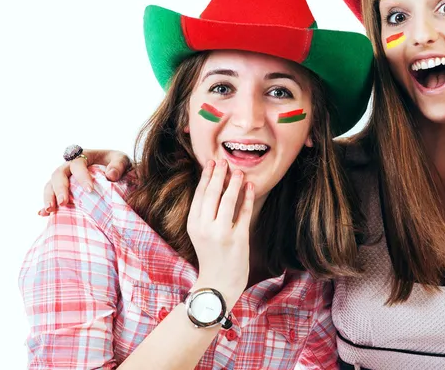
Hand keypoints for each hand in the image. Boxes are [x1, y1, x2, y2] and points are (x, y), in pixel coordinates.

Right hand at [38, 149, 131, 215]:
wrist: (115, 172)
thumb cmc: (117, 164)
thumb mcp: (122, 160)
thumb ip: (118, 165)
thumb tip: (111, 176)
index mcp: (84, 156)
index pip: (78, 164)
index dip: (82, 176)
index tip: (90, 190)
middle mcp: (70, 166)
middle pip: (58, 174)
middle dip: (60, 189)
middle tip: (64, 202)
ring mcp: (64, 179)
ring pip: (50, 185)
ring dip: (49, 197)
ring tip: (51, 210)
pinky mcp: (62, 190)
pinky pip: (50, 196)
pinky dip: (46, 205)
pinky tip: (43, 214)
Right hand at [187, 160, 253, 309]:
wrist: (218, 284)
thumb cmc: (211, 255)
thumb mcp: (201, 233)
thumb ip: (205, 212)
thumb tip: (213, 184)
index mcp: (194, 224)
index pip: (200, 194)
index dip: (206, 176)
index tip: (211, 162)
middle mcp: (205, 227)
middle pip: (212, 194)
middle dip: (219, 175)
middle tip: (224, 160)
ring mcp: (222, 233)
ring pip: (228, 201)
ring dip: (234, 183)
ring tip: (239, 171)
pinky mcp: (238, 239)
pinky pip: (244, 213)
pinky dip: (247, 198)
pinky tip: (250, 187)